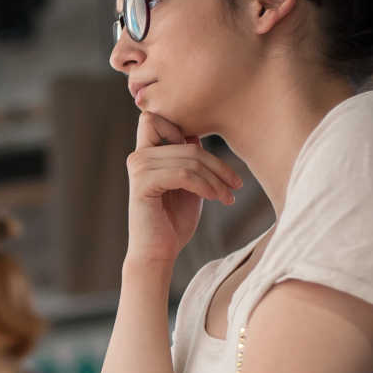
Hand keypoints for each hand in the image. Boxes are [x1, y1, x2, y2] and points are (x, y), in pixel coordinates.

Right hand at [124, 111, 241, 264]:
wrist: (158, 254)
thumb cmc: (172, 221)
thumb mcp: (187, 184)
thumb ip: (188, 159)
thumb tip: (196, 136)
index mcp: (145, 153)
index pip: (161, 118)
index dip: (184, 128)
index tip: (208, 161)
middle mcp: (138, 156)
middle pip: (187, 142)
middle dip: (216, 164)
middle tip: (235, 184)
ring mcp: (138, 168)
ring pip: (190, 158)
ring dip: (215, 178)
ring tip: (228, 196)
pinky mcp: (143, 183)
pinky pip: (184, 174)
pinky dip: (206, 186)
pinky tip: (217, 199)